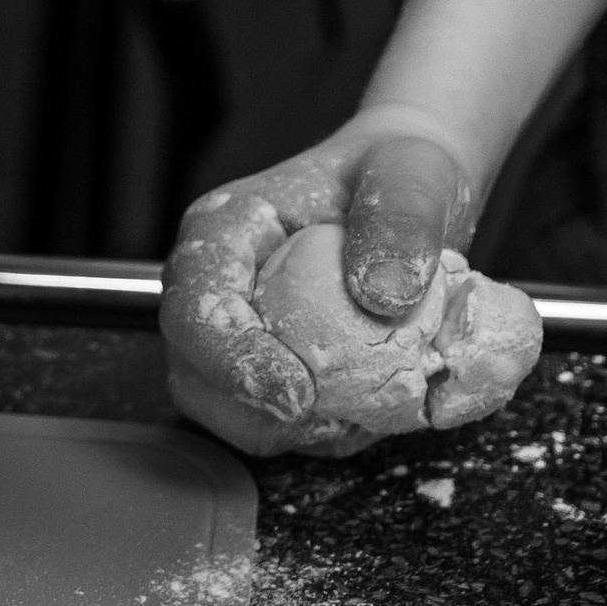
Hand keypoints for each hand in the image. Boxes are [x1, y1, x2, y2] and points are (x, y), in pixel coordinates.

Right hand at [162, 109, 511, 457]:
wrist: (410, 196)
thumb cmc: (398, 171)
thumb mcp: (413, 172)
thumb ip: (402, 219)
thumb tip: (385, 293)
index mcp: (223, 235)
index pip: (195, 309)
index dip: (232, 361)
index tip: (297, 392)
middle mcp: (212, 293)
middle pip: (193, 377)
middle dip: (255, 412)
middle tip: (332, 418)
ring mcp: (229, 341)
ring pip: (224, 413)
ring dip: (286, 430)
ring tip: (357, 412)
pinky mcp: (259, 376)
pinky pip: (269, 426)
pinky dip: (316, 433)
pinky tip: (364, 411)